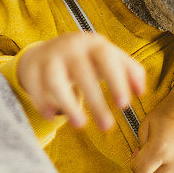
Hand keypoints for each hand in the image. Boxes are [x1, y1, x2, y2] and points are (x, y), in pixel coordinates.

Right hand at [16, 32, 145, 130]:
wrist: (48, 51)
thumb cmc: (87, 60)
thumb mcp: (109, 58)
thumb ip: (130, 71)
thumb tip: (140, 92)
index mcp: (94, 45)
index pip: (107, 58)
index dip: (116, 80)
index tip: (124, 105)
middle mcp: (70, 48)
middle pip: (82, 73)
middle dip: (95, 102)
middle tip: (107, 127)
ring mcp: (50, 57)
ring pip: (55, 80)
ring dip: (68, 104)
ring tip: (80, 125)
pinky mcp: (33, 68)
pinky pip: (35, 87)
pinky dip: (42, 103)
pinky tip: (52, 117)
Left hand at [130, 84, 173, 172]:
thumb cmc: (168, 113)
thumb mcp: (146, 124)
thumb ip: (140, 145)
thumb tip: (139, 161)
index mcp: (160, 148)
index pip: (139, 171)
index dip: (135, 163)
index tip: (139, 154)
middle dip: (149, 171)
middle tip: (153, 157)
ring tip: (165, 164)